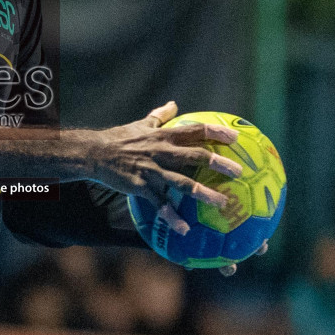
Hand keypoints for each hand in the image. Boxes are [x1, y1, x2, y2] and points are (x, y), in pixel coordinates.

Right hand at [84, 100, 242, 215]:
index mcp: (164, 135)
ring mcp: (152, 170)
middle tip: (239, 172)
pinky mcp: (141, 187)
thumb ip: (159, 116)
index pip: (195, 131)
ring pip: (182, 182)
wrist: (94, 153)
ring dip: (204, 193)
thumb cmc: (119, 138)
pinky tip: (184, 230)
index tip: (236, 137)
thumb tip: (173, 104)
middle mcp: (162, 151)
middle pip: (196, 156)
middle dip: (219, 163)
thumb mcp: (140, 123)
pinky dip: (172, 217)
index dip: (217, 133)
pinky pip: (160, 204)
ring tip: (222, 203)